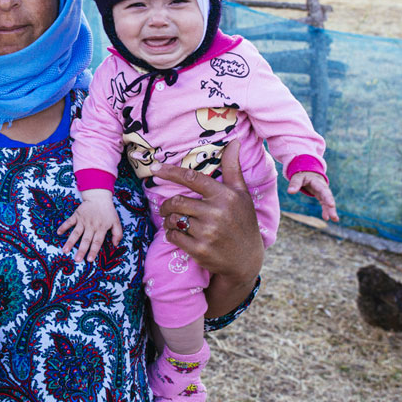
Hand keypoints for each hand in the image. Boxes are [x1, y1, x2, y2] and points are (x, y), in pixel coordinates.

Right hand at [57, 190, 122, 261]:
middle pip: (85, 240)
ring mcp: (82, 221)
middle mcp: (91, 226)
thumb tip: (115, 245)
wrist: (99, 197)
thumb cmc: (108, 211)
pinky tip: (58, 232)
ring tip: (65, 250)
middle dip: (81, 250)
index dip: (93, 251)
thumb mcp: (116, 222)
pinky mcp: (76, 215)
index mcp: (101, 228)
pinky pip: (69, 222)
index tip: (89, 260)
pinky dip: (63, 227)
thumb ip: (118, 233)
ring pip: (76, 233)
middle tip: (77, 260)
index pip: (97, 242)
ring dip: (70, 242)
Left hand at [150, 140, 262, 314]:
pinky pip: (174, 236)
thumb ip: (232, 168)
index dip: (171, 172)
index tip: (155, 169)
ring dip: (168, 220)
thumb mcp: (241, 194)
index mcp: (225, 195)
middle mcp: (216, 212)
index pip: (192, 178)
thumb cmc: (242, 221)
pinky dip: (171, 234)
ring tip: (173, 221)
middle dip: (167, 204)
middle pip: (177, 201)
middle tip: (166, 208)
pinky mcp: (200, 249)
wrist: (246, 260)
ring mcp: (208, 232)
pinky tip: (177, 234)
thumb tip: (235, 142)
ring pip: (173, 219)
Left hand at [287, 171, 338, 221]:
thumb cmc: (302, 175)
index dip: (328, 198)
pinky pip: (324, 204)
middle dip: (331, 207)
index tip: (331, 205)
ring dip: (331, 210)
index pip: (324, 190)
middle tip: (334, 216)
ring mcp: (322, 192)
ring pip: (328, 202)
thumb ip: (295, 184)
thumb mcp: (298, 177)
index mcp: (318, 183)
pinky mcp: (321, 196)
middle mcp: (322, 188)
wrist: (308, 173)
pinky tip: (326, 218)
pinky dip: (325, 210)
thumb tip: (290, 192)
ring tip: (335, 219)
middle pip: (328, 197)